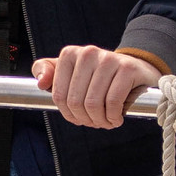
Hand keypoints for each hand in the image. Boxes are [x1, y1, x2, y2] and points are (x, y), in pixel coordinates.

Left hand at [33, 45, 160, 128]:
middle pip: (76, 102)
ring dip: (100, 121)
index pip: (59, 96)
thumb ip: (47, 73)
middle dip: (85, 120)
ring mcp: (108, 59)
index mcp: (69, 54)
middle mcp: (87, 53)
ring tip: (106, 122)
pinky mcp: (127, 68)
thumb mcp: (70, 73)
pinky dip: (113, 117)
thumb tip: (41, 83)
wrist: (134, 69)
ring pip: (94, 103)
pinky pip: (113, 102)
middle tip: (95, 123)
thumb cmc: (97, 76)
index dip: (68, 114)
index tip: (79, 118)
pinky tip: (116, 118)